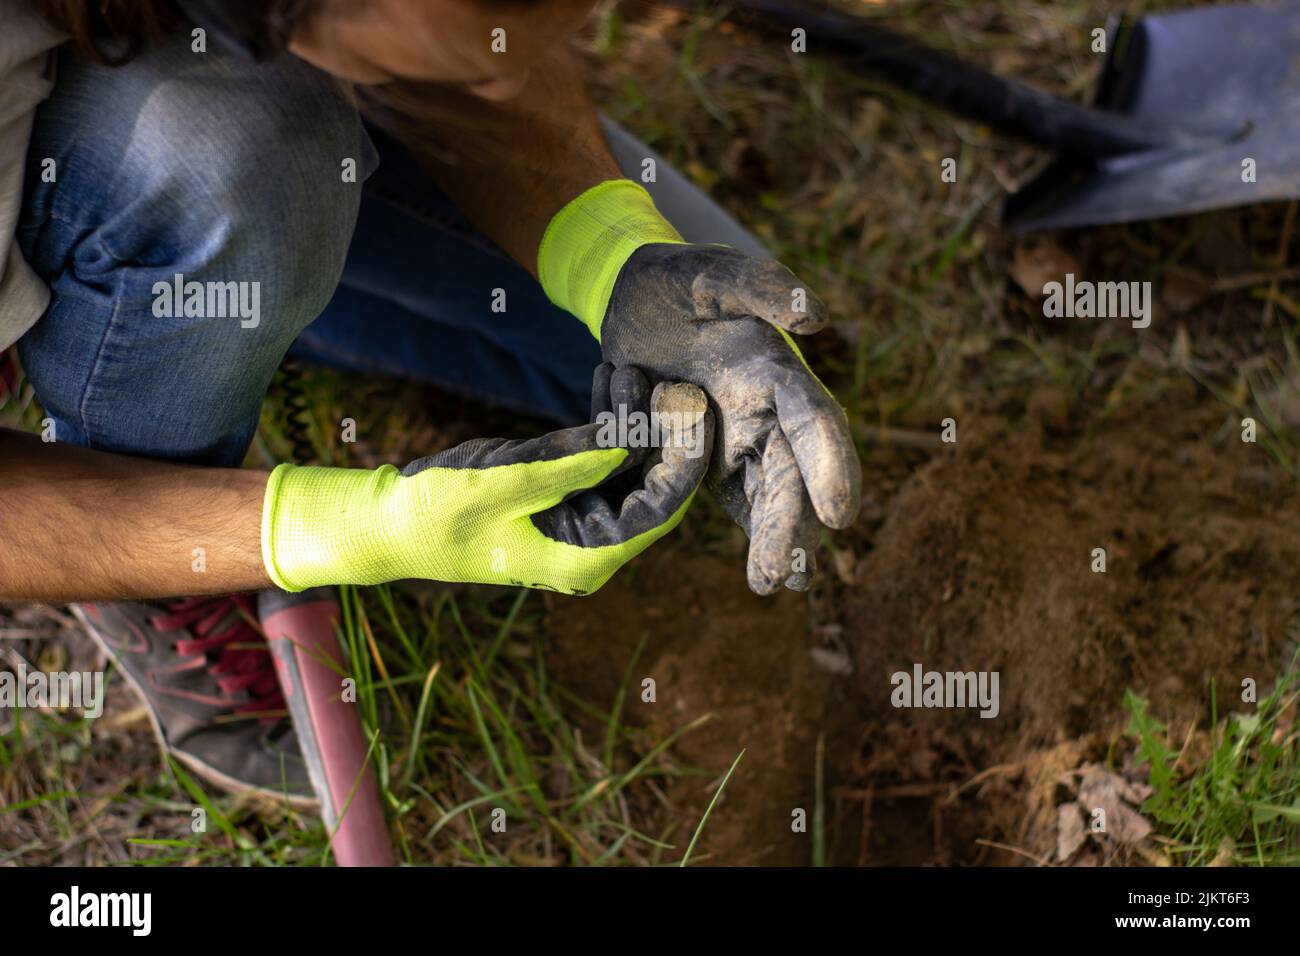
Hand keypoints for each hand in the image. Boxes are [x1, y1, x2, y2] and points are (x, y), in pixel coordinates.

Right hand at [261, 368, 711, 593]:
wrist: (391, 522)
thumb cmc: (439, 510)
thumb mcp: (507, 482)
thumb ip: (573, 463)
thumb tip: (634, 439)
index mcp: (587, 558)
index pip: (660, 509)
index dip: (683, 458)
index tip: (693, 406)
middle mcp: (593, 545)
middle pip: (653, 486)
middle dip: (663, 432)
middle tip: (672, 379)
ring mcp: (580, 521)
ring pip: (629, 467)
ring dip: (634, 419)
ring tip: (634, 369)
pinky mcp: (562, 497)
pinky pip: (599, 459)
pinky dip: (606, 423)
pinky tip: (611, 381)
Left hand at [599, 243, 860, 593]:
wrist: (632, 302)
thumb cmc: (674, 283)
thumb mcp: (710, 273)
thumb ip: (760, 285)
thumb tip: (814, 315)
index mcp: (776, 370)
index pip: (813, 421)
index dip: (830, 464)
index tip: (839, 512)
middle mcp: (769, 411)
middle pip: (791, 473)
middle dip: (792, 523)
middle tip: (789, 571)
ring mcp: (741, 439)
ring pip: (769, 497)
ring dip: (777, 540)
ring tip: (777, 582)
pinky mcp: (709, 458)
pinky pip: (735, 501)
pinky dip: (752, 534)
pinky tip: (768, 578)